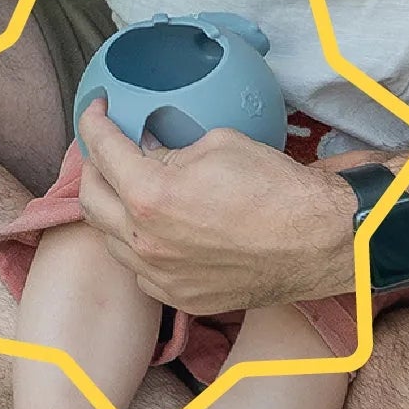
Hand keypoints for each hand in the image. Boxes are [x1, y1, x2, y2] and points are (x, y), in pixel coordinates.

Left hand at [73, 100, 358, 310]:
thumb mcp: (217, 145)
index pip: (101, 150)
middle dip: (93, 165)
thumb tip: (147, 152)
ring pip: (108, 238)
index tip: (98, 110)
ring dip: (111, 208)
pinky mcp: (178, 297)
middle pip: (90, 197)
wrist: (318, 242)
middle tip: (107, 148)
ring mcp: (159, 275)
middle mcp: (145, 241)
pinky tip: (152, 228)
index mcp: (149, 195)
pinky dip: (136, 243)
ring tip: (126, 188)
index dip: (94, 122)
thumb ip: (169, 150)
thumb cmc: (276, 189)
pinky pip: (138, 268)